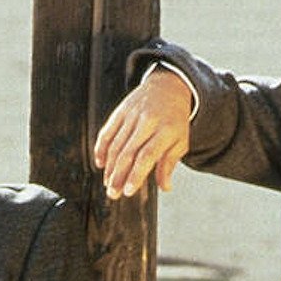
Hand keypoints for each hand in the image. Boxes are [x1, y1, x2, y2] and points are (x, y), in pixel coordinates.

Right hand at [94, 68, 192, 198]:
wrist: (168, 87)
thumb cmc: (175, 120)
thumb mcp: (181, 141)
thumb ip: (170, 164)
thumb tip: (165, 188)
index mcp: (166, 130)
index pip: (147, 155)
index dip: (136, 174)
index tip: (128, 191)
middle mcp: (148, 121)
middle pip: (128, 152)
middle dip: (119, 175)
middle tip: (113, 194)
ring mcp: (132, 114)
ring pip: (116, 144)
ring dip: (110, 167)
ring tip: (108, 184)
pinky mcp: (120, 111)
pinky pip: (107, 131)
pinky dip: (101, 148)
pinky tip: (100, 163)